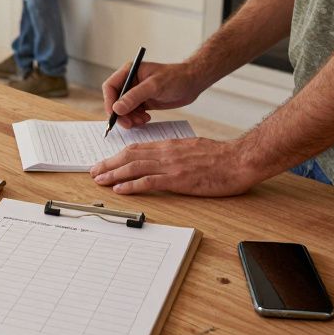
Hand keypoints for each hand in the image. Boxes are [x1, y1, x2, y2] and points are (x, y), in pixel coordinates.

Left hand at [90, 137, 263, 195]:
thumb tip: (164, 158)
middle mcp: (166, 153)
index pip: (137, 148)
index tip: (106, 161)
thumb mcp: (194, 148)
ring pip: (134, 167)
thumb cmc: (222, 156)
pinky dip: (131, 185)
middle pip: (130, 155)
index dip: (118, 155)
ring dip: (113, 174)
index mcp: (170, 145)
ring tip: (99, 179)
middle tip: (94, 171)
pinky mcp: (178, 179)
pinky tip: (120, 189)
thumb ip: (176, 153)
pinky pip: (149, 181)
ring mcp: (171, 166)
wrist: (239, 160)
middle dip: (109, 164)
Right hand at [101, 60, 203, 129]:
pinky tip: (147, 119)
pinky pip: (132, 113)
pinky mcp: (143, 102)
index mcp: (129, 72)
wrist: (192, 83)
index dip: (109, 101)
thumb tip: (116, 109)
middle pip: (115, 100)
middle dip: (120, 114)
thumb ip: (134, 97)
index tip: (114, 115)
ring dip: (129, 118)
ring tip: (142, 121)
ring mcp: (136, 93)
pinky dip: (136, 119)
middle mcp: (130, 82)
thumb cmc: (176, 78)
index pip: (110, 87)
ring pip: (123, 109)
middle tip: (129, 124)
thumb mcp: (154, 86)